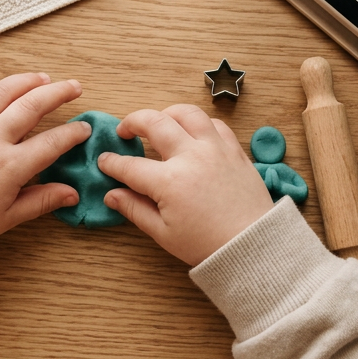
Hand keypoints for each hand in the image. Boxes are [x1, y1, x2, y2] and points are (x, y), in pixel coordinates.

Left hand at [0, 73, 90, 243]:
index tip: (84, 128)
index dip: (73, 133)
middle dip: (58, 93)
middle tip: (75, 86)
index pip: (52, 142)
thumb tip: (73, 194)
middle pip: (32, 105)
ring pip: (3, 92)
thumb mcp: (7, 217)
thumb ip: (42, 200)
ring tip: (44, 77)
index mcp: (10, 167)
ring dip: (27, 81)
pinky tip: (6, 87)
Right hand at [97, 105, 274, 265]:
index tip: (104, 161)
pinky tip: (192, 133)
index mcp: (169, 181)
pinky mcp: (234, 149)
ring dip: (167, 113)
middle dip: (132, 122)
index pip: (130, 165)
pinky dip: (199, 123)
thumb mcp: (164, 233)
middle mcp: (190, 156)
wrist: (253, 245)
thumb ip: (135, 209)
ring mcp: (214, 148)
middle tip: (124, 131)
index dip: (112, 163)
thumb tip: (111, 195)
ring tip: (159, 123)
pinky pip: (214, 123)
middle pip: (154, 122)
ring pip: (186, 113)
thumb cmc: (207, 244)